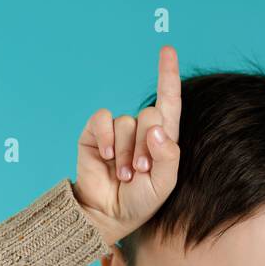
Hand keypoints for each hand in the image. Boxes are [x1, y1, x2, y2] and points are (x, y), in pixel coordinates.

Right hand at [73, 44, 181, 243]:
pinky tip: (108, 157)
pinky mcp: (95, 134)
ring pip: (127, 122)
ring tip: (123, 175)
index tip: (167, 50)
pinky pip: (104, 120)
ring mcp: (117, 132)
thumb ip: (168, 156)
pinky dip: (107, 137)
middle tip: (139, 171)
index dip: (168, 75)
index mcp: (162, 138)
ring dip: (126, 151)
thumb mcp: (164, 183)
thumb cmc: (139, 202)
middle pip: (150, 114)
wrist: (108, 215)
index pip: (169, 101)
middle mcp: (140, 131)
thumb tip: (155, 129)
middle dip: (146, 145)